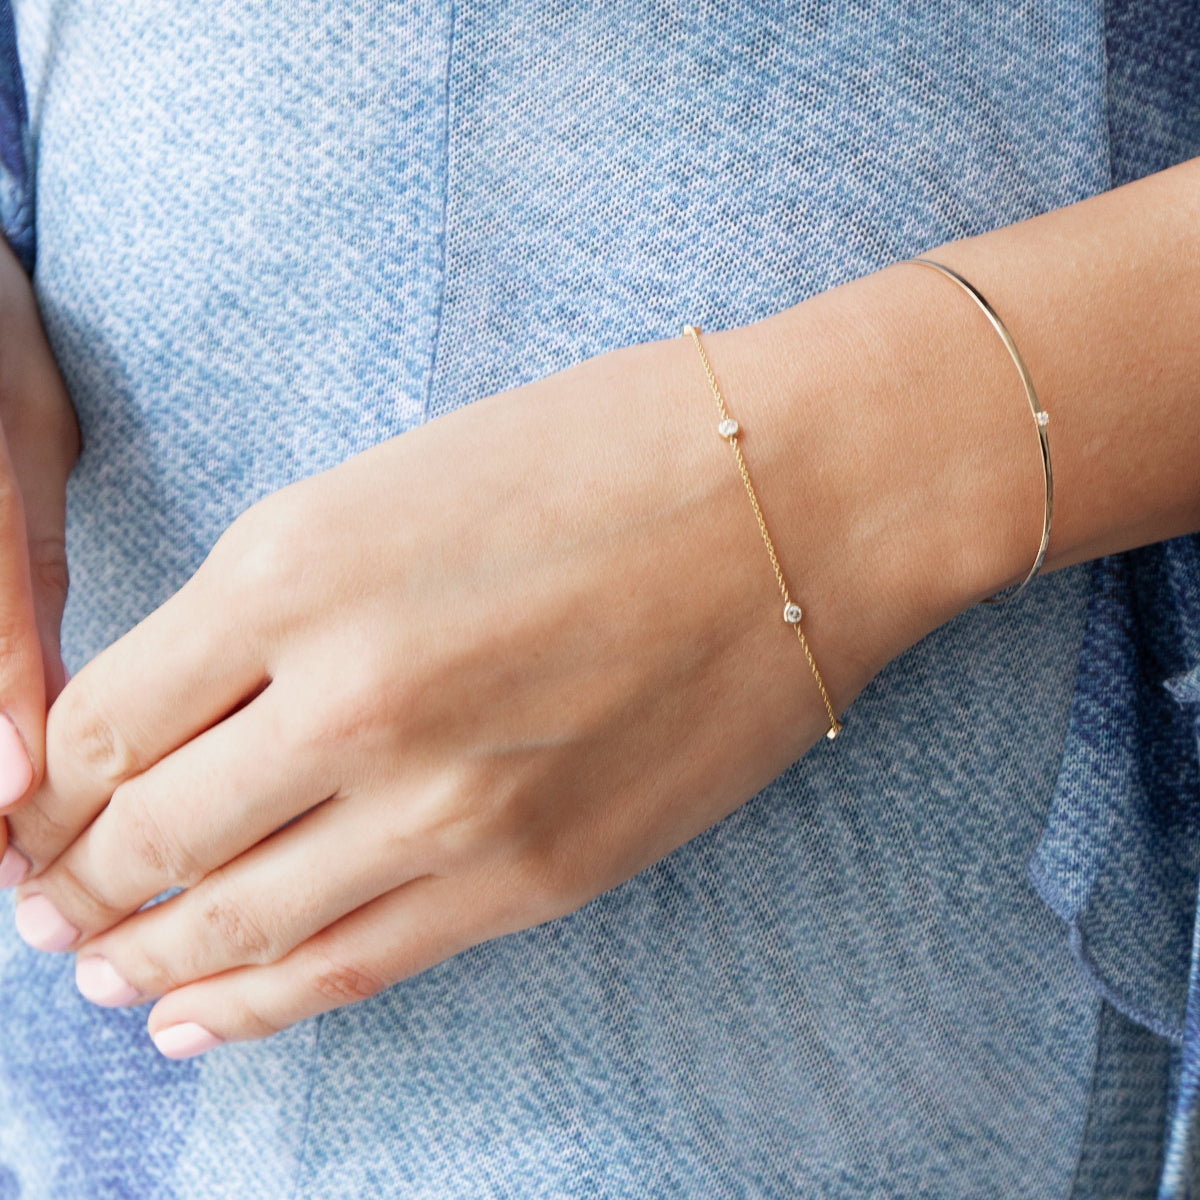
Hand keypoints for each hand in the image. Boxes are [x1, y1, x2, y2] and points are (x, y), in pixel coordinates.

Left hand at [7, 302, 960, 1056]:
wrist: (799, 498)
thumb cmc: (604, 452)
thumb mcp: (396, 481)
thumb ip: (273, 600)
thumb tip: (183, 706)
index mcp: (298, 567)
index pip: (97, 725)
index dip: (43, 793)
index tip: (33, 816)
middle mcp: (354, 700)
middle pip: (147, 838)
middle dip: (74, 883)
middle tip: (49, 903)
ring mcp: (448, 805)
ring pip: (233, 924)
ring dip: (144, 956)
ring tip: (101, 971)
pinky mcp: (534, 875)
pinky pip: (351, 967)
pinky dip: (252, 1005)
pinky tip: (195, 1018)